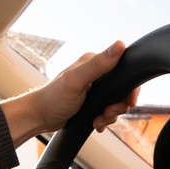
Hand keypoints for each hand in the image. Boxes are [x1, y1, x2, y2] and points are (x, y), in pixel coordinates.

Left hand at [2, 41, 139, 147]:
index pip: (123, 70)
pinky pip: (107, 110)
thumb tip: (119, 45)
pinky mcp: (92, 101)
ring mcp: (94, 88)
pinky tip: (95, 123)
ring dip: (110, 115)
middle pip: (122, 89)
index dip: (129, 87)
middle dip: (118, 106)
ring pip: (116, 102)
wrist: (40, 117)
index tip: (127, 101)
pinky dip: (104, 119)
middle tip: (107, 113)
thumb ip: (98, 64)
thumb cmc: (54, 98)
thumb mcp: (77, 80)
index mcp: (94, 62)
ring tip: (97, 120)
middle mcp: (96, 73)